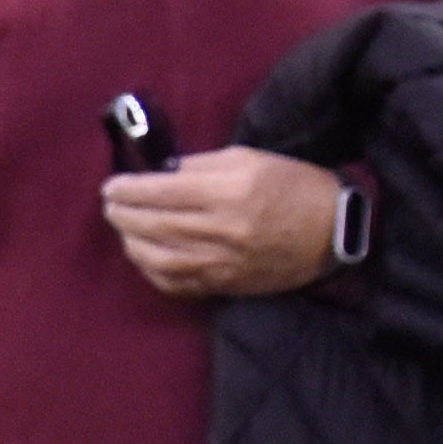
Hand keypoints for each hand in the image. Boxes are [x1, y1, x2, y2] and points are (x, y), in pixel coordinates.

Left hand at [106, 145, 348, 299]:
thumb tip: (162, 174)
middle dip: (124, 213)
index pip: (164, 191)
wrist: (332, 231)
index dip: (131, 188)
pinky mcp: (225, 285)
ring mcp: (222, 262)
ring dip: (132, 243)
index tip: (111, 185)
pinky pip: (177, 283)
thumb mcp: (250, 159)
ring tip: (123, 228)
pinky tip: (145, 256)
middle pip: (156, 223)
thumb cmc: (293, 185)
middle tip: (110, 204)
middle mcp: (222, 229)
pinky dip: (152, 271)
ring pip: (159, 258)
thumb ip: (202, 166)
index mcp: (230, 191)